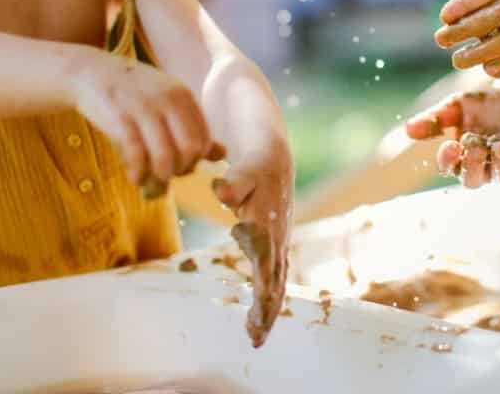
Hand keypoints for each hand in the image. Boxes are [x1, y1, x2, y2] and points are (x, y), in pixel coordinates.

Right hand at [70, 53, 220, 187]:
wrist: (90, 73)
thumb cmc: (133, 93)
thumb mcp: (167, 101)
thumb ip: (192, 126)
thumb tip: (221, 154)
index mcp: (184, 96)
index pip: (203, 139)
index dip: (195, 161)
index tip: (180, 167)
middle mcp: (168, 100)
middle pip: (189, 149)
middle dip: (181, 170)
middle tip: (167, 176)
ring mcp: (145, 109)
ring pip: (165, 156)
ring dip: (160, 176)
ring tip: (150, 181)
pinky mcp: (120, 120)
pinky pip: (136, 155)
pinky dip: (138, 173)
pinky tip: (134, 178)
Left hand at [213, 135, 293, 347]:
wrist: (272, 158)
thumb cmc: (254, 166)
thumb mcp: (243, 171)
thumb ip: (233, 184)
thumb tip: (220, 191)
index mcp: (269, 229)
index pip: (267, 269)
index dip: (262, 296)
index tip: (256, 320)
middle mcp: (277, 241)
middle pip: (274, 284)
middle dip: (266, 313)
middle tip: (254, 340)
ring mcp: (279, 244)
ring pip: (276, 283)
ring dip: (268, 310)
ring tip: (256, 335)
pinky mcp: (276, 244)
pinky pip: (275, 276)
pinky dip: (269, 297)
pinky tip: (263, 313)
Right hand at [404, 88, 499, 188]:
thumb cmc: (485, 104)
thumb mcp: (456, 105)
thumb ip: (434, 118)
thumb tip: (408, 129)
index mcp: (464, 155)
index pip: (450, 169)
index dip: (448, 161)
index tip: (452, 144)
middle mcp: (486, 164)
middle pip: (474, 182)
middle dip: (473, 165)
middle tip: (475, 143)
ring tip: (499, 145)